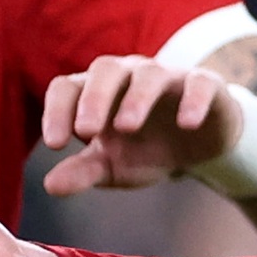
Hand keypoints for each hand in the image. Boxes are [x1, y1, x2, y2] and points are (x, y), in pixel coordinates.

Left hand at [42, 57, 242, 195]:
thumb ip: (83, 172)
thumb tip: (50, 186)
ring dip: (137, 98)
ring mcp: (168, 77)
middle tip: (87, 131)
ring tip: (127, 127)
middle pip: (106, 69)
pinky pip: (199, 83)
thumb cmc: (146, 150)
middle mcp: (129, 75)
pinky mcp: (205, 85)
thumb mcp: (112, 166)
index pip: (68, 88)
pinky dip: (194, 99)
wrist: (198, 147)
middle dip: (94, 98)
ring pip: (149, 74)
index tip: (56, 145)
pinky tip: (188, 124)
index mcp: (98, 90)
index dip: (57, 111)